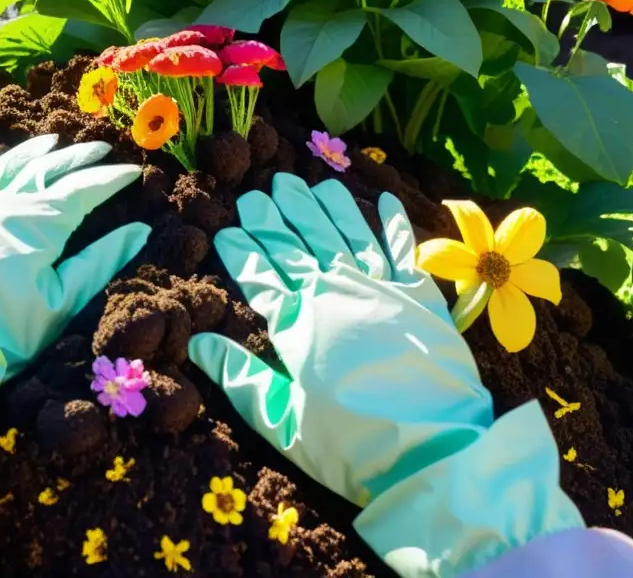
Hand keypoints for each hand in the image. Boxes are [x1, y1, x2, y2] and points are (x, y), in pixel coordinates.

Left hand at [0, 136, 150, 507]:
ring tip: (52, 142)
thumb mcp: (61, 301)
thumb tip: (140, 230)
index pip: (85, 188)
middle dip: (78, 157)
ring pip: (6, 165)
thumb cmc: (5, 331)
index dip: (110, 178)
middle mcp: (5, 201)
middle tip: (101, 148)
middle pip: (48, 168)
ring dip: (33, 151)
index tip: (133, 172)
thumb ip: (101, 260)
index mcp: (40, 221)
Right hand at [189, 173, 581, 575]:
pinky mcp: (420, 296)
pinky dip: (393, 223)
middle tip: (260, 191)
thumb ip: (239, 377)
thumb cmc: (350, 444)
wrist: (436, 450)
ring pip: (343, 233)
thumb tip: (197, 342)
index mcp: (296, 323)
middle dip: (274, 217)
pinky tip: (384, 199)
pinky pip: (402, 248)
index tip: (226, 228)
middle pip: (296, 245)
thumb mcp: (282, 421)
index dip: (242, 250)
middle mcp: (334, 292)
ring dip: (322, 207)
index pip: (259, 275)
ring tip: (306, 182)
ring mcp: (379, 288)